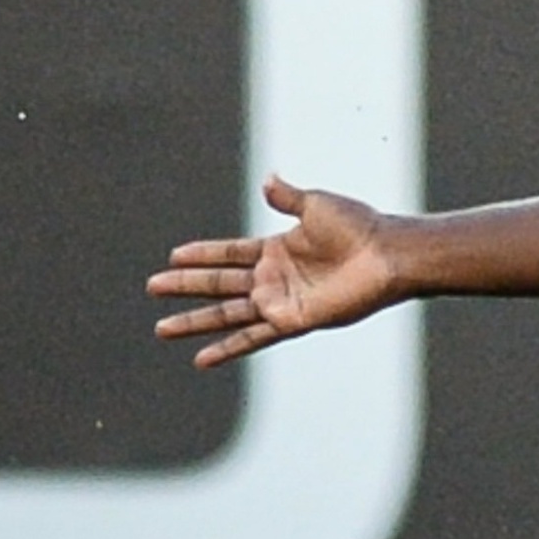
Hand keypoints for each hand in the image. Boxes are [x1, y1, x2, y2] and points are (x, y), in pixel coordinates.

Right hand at [148, 174, 405, 368]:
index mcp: (277, 249)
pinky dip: (227, 349)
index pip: (229, 253)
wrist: (386, 255)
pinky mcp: (291, 320)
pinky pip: (253, 337)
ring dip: (194, 321)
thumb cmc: (358, 228)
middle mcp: (274, 278)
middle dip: (186, 286)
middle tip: (152, 287)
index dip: (202, 255)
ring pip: (226, 313)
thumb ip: (287, 197)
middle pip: (219, 284)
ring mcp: (280, 301)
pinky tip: (201, 359)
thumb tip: (267, 179)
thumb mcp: (316, 206)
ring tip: (161, 329)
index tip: (172, 256)